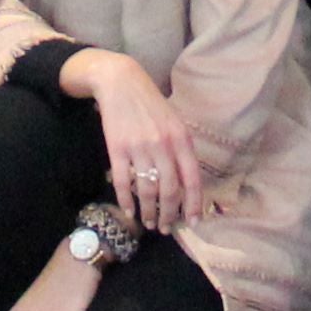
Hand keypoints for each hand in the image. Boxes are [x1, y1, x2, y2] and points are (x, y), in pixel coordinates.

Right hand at [75, 45, 203, 234]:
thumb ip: (182, 149)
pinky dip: (126, 201)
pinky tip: (129, 211)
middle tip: (165, 228)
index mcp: (181, 139)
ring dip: (148, 211)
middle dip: (168, 214)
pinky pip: (123, 182)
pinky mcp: (117, 149)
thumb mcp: (175, 122)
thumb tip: (188, 184)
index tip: (193, 222)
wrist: (121, 83)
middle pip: (169, 190)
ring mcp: (139, 147)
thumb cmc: (151, 104)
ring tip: (148, 222)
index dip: (193, 204)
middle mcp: (163, 145)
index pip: (192, 179)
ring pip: (147, 190)